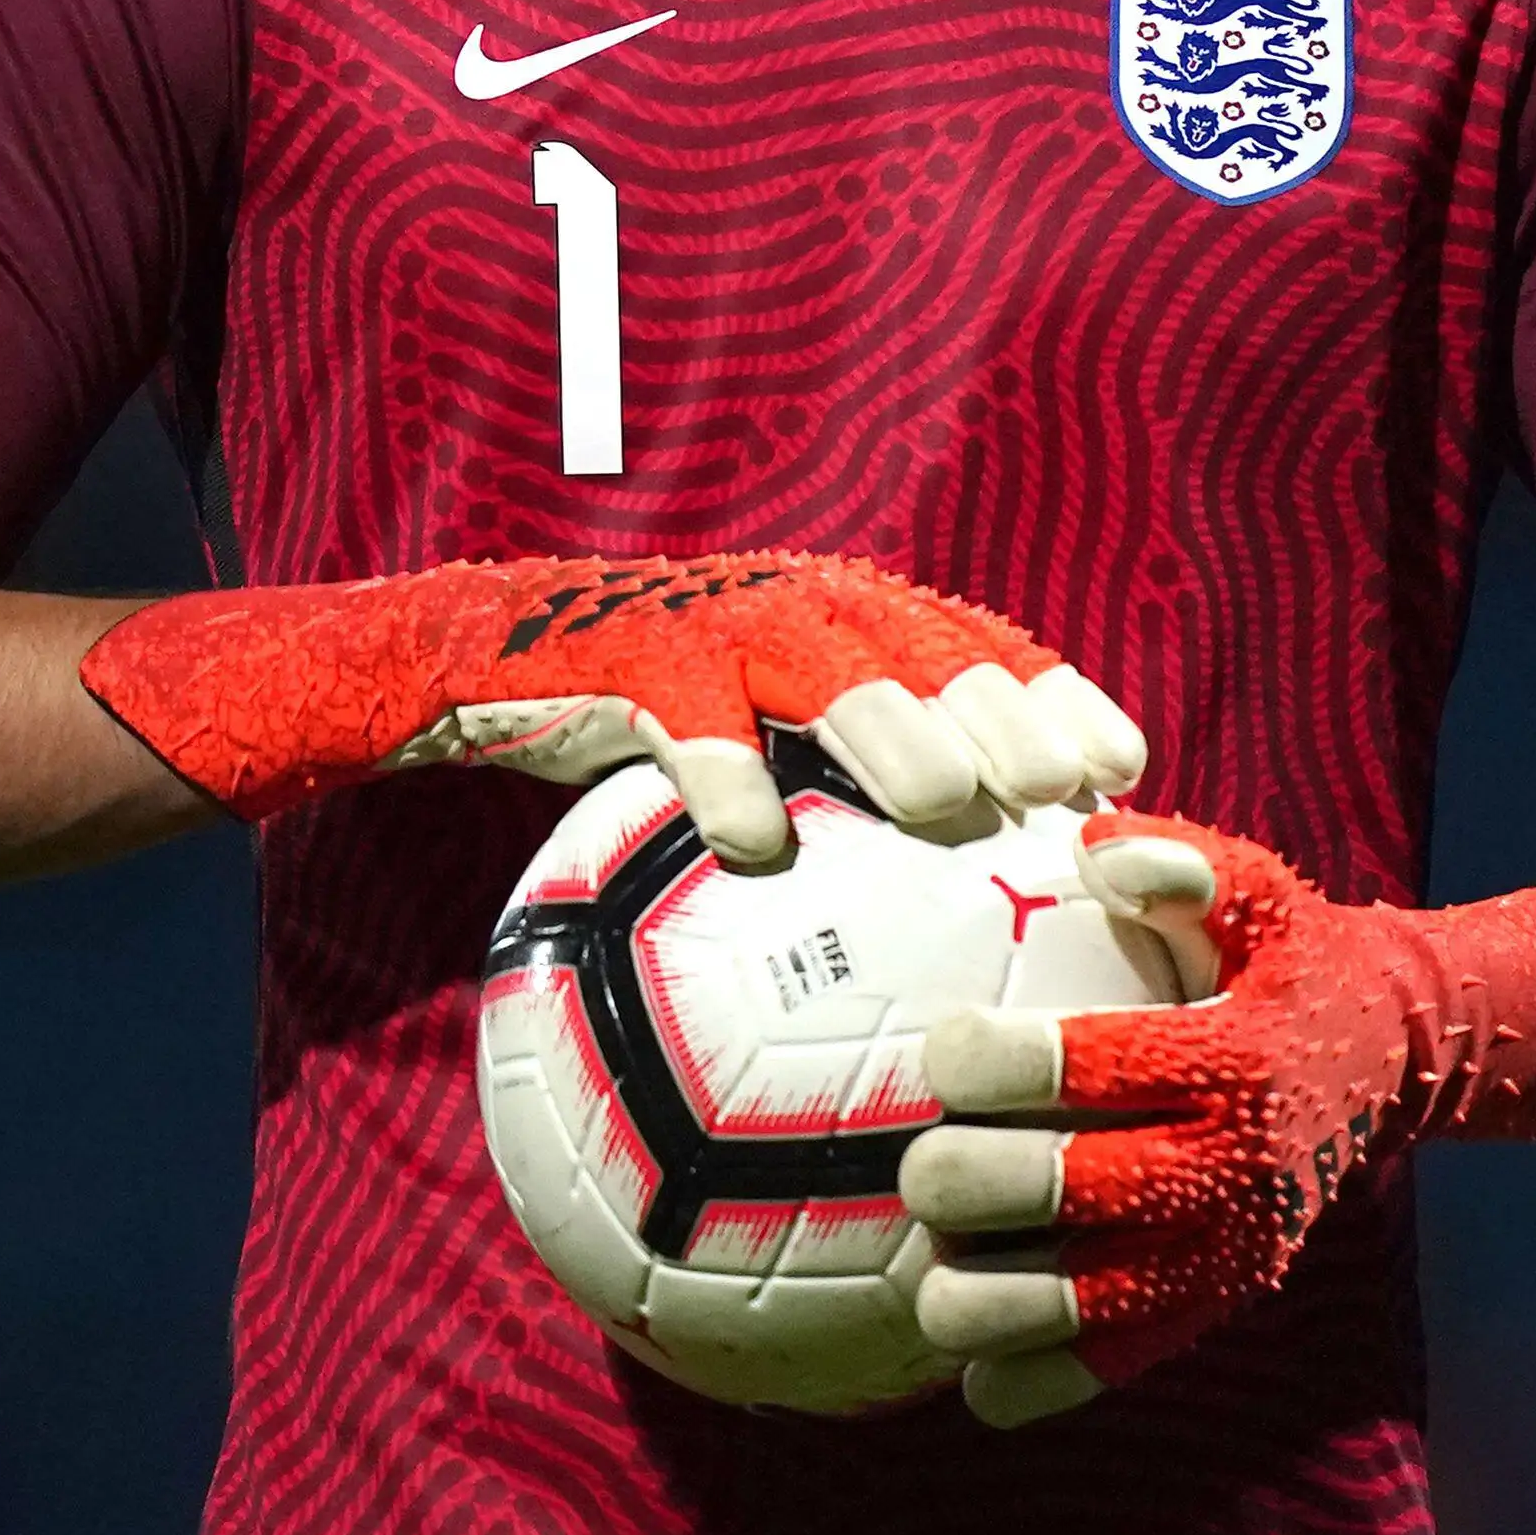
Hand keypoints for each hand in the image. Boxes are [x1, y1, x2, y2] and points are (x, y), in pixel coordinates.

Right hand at [80, 551, 1146, 864]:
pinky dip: (714, 766)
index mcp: (803, 618)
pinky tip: (758, 841)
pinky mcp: (590, 652)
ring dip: (888, 723)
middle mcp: (757, 599)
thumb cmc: (575, 735)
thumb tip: (915, 934)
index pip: (955, 635)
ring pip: (809, 653)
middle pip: (908, 634)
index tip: (1129, 769)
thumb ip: (804, 810)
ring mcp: (675, 618)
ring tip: (952, 807)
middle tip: (1067, 790)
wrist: (406, 672)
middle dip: (999, 702)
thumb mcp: (704, 765)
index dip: (1048, 688)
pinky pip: (666, 709)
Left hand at [898, 812, 1535, 1427]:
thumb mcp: (1261, 895)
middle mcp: (1235, 1166)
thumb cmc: (1291, 963)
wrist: (1391, 1062)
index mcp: (1237, 1057)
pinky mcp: (1215, 1304)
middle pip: (1083, 1191)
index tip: (944, 1048)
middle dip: (978, 1184)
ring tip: (928, 1283)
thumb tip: (1094, 848)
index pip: (1104, 1066)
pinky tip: (974, 1379)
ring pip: (1093, 1304)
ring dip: (994, 1303)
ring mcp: (1226, 1250)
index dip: (1006, 1063)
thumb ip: (1184, 865)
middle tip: (920, 1167)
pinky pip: (1121, 1364)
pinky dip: (1042, 1383)